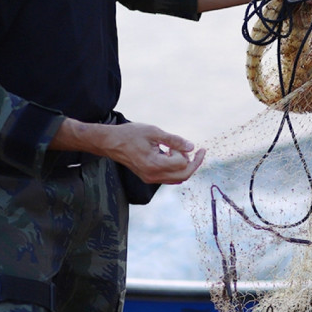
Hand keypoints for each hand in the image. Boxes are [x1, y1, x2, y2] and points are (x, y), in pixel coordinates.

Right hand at [54, 118, 204, 183]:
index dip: (184, 152)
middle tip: (201, 150)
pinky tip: (173, 155)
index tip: (176, 143)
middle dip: (194, 163)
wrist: (110, 142)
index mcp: (154, 164)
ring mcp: (150, 179)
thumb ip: (174, 140)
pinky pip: (169, 178)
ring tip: (183, 151)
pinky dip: (177, 168)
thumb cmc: (130, 134)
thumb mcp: (154, 132)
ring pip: (178, 179)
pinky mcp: (149, 177)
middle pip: (184, 176)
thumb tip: (192, 146)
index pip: (181, 164)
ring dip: (186, 166)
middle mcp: (153, 176)